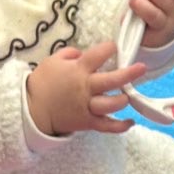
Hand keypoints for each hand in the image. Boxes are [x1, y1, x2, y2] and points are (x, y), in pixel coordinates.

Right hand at [25, 40, 143, 136]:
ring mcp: (87, 106)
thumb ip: (69, 54)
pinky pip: (107, 126)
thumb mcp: (52, 61)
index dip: (109, 48)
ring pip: (112, 104)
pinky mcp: (87, 122)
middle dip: (129, 73)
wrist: (31, 109)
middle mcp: (86, 88)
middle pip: (112, 80)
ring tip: (127, 96)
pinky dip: (120, 126)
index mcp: (78, 70)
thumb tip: (82, 53)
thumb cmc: (41, 83)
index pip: (98, 55)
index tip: (114, 47)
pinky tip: (130, 122)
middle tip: (142, 68)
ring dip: (123, 100)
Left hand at [124, 0, 173, 52]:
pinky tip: (127, 15)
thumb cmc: (159, 6)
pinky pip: (140, 27)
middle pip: (166, 1)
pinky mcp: (150, 39)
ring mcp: (165, 29)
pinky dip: (131, 18)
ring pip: (154, 16)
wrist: (153, 33)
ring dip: (142, 5)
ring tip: (133, 0)